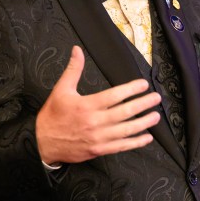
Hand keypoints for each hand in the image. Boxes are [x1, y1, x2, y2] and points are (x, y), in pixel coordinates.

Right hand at [35, 46, 161, 164]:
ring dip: (143, 123)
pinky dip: (135, 143)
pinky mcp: (98, 150)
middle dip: (143, 104)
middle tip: (156, 98)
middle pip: (124, 112)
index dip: (131, 89)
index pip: (114, 96)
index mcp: (87, 105)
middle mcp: (94, 122)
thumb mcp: (61, 90)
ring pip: (126, 130)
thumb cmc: (53, 116)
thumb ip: (73, 70)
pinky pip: (121, 146)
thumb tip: (77, 50)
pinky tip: (147, 138)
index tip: (143, 84)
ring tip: (156, 116)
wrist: (42, 143)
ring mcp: (98, 138)